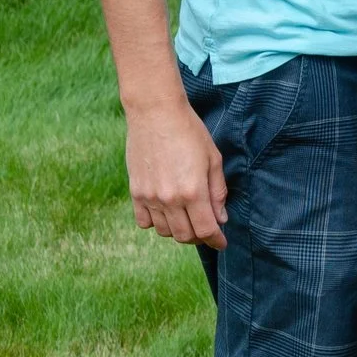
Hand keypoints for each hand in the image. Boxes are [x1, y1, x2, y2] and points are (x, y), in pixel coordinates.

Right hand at [126, 100, 227, 248]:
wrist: (155, 114)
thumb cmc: (190, 132)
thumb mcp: (213, 159)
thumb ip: (218, 192)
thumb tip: (221, 218)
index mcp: (193, 192)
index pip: (205, 230)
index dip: (216, 240)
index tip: (221, 243)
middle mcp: (169, 199)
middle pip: (185, 235)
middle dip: (200, 237)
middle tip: (208, 229)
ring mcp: (149, 197)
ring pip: (165, 231)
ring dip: (179, 231)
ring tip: (189, 219)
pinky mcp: (135, 192)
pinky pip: (144, 222)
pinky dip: (157, 223)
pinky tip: (167, 213)